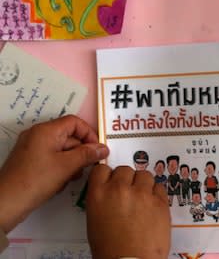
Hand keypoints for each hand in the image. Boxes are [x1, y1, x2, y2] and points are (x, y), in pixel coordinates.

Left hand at [0, 115, 108, 232]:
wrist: (7, 203)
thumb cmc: (35, 181)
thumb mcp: (67, 166)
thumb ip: (87, 155)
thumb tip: (103, 148)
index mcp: (46, 131)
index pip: (75, 122)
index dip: (89, 134)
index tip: (97, 150)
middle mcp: (38, 135)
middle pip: (69, 136)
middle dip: (81, 152)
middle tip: (88, 167)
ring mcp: (33, 148)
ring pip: (62, 149)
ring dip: (72, 162)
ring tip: (71, 177)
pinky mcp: (31, 161)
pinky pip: (53, 158)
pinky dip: (61, 167)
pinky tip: (61, 181)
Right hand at [86, 165, 170, 258]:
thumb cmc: (110, 249)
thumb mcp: (95, 221)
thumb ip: (102, 200)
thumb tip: (110, 193)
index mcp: (98, 194)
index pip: (102, 169)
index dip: (108, 175)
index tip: (112, 180)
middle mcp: (119, 189)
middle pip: (125, 170)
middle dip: (127, 180)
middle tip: (129, 192)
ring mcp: (141, 193)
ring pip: (144, 175)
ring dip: (143, 184)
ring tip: (142, 198)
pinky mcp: (159, 201)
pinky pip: (159, 187)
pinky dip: (156, 194)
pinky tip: (152, 205)